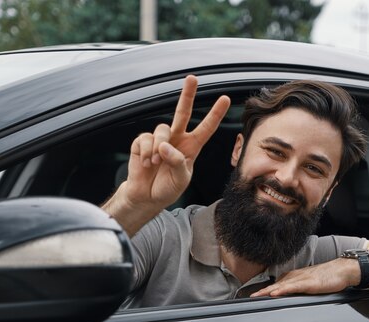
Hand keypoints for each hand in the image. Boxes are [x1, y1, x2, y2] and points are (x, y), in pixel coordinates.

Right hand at [125, 75, 230, 209]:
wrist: (147, 196)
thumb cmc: (167, 188)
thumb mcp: (181, 179)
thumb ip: (178, 162)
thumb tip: (165, 146)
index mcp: (192, 147)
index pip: (206, 128)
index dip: (216, 114)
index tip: (225, 99)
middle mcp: (177, 139)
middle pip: (183, 112)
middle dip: (187, 94)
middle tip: (192, 78)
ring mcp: (159, 140)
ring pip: (162, 129)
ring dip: (159, 147)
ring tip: (156, 163)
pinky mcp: (143, 143)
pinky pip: (145, 139)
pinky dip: (146, 153)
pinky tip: (146, 164)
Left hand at [250, 258, 355, 297]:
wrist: (341, 270)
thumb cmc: (327, 278)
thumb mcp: (309, 285)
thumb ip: (298, 290)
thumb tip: (289, 297)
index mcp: (293, 277)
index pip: (275, 285)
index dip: (263, 291)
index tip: (253, 297)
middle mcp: (294, 277)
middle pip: (274, 285)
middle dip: (261, 292)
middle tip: (248, 298)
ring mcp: (301, 279)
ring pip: (280, 286)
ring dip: (267, 291)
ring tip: (256, 296)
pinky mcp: (309, 283)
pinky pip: (293, 286)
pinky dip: (283, 290)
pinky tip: (276, 293)